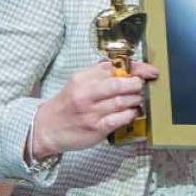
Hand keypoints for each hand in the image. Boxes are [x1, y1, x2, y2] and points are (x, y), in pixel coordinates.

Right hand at [30, 60, 159, 159]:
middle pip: (119, 84)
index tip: (149, 70)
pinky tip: (132, 113)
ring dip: (136, 100)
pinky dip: (130, 114)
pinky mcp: (96, 128)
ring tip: (138, 99)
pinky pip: (119, 119)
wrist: (46, 128)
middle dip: (137, 84)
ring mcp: (91, 112)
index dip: (136, 68)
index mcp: (82, 78)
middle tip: (142, 86)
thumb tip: (127, 68)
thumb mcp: (78, 83)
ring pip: (122, 102)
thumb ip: (99, 75)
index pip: (113, 67)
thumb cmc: (67, 104)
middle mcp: (86, 94)